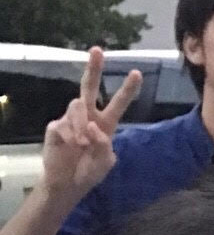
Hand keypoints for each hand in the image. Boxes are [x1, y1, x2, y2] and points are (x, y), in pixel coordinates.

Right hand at [40, 48, 141, 200]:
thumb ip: (104, 145)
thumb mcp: (105, 163)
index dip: (127, 89)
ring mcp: (70, 120)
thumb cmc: (90, 171)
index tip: (137, 73)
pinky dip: (69, 135)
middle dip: (93, 68)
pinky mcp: (55, 127)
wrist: (67, 185)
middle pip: (89, 87)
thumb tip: (91, 126)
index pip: (118, 102)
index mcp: (106, 123)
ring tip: (81, 144)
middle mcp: (88, 116)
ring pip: (76, 105)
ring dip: (80, 124)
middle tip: (98, 50)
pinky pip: (62, 124)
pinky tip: (71, 146)